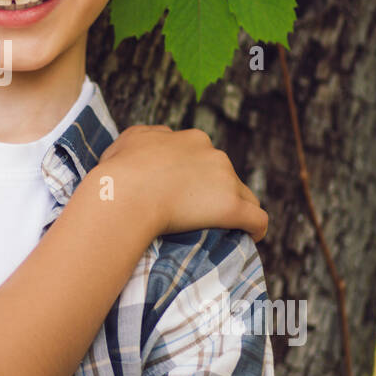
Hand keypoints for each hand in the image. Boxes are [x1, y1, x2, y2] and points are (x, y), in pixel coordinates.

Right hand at [92, 126, 266, 241]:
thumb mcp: (128, 140)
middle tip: (197, 212)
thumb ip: (147, 137)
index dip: (197, 175)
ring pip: (244, 195)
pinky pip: (257, 219)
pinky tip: (251, 237)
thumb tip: (155, 143)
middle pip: (225, 175)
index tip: (185, 191)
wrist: (125, 192)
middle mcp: (213, 154)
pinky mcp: (232, 207)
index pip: (205, 157)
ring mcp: (225, 180)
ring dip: (235, 208)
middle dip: (216, 191)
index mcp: (192, 139)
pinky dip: (255, 228)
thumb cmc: (119, 171)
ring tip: (225, 228)